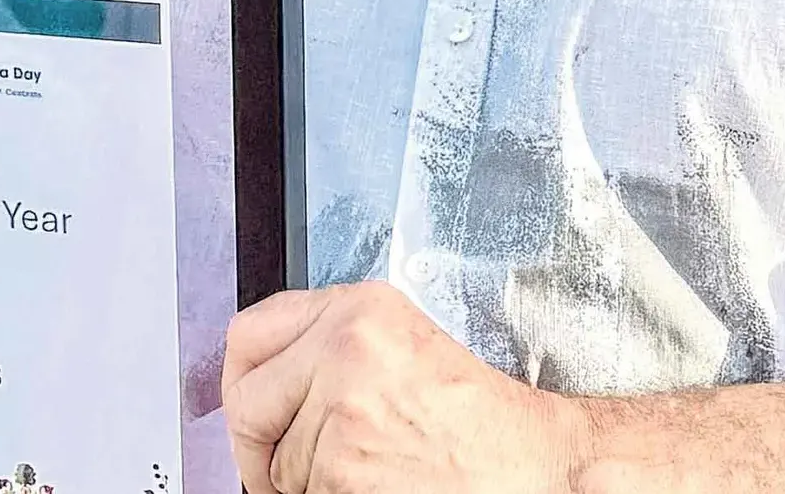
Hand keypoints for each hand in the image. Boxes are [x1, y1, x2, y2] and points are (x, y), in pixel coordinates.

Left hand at [220, 281, 573, 493]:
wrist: (540, 466)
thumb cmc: (483, 422)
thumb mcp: (404, 347)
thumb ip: (332, 347)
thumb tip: (259, 381)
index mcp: (361, 309)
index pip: (248, 334)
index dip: (244, 381)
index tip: (253, 406)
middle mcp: (347, 348)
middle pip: (247, 403)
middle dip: (259, 443)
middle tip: (285, 464)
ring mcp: (343, 411)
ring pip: (277, 463)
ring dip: (307, 482)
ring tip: (368, 469)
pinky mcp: (345, 470)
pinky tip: (378, 486)